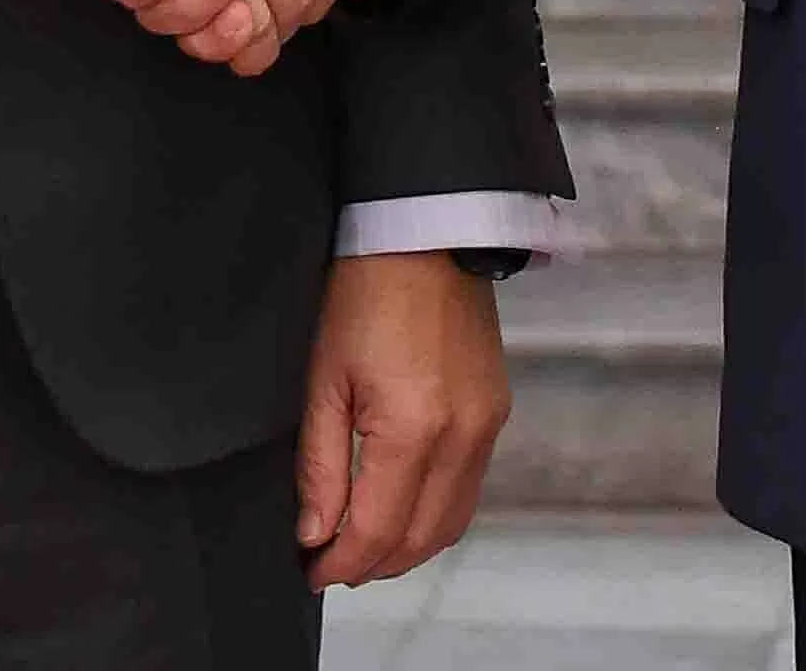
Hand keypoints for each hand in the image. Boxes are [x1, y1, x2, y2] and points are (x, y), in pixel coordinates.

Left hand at [295, 252, 507, 586]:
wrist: (425, 232)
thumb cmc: (364, 293)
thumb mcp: (324, 379)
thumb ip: (320, 466)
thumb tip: (316, 534)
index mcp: (415, 428)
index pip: (378, 532)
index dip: (339, 564)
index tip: (309, 573)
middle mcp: (464, 435)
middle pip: (420, 540)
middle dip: (372, 565)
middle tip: (328, 565)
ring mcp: (488, 425)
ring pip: (450, 524)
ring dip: (405, 547)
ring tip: (359, 544)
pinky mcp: (496, 412)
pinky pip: (469, 489)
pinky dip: (433, 515)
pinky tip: (397, 507)